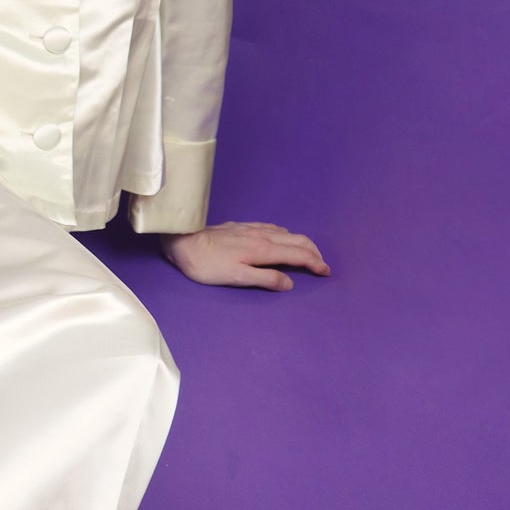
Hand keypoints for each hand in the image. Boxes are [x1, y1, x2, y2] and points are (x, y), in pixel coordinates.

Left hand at [161, 220, 329, 290]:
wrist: (183, 242)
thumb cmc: (207, 265)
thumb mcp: (236, 277)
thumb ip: (265, 279)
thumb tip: (290, 282)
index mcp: (264, 249)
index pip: (299, 254)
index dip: (316, 263)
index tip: (326, 272)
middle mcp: (263, 235)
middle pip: (298, 240)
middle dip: (314, 252)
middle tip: (322, 265)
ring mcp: (253, 228)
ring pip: (287, 233)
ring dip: (302, 243)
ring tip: (307, 254)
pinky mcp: (242, 226)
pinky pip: (273, 228)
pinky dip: (286, 236)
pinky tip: (282, 239)